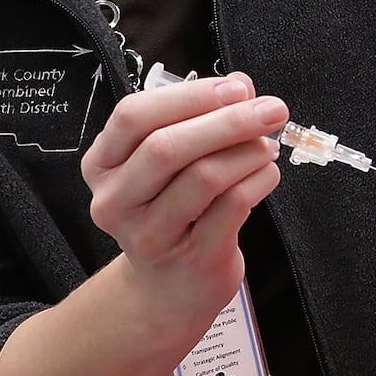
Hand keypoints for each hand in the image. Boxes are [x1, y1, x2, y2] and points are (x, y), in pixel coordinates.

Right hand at [82, 72, 283, 331]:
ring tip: (268, 144)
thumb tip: (241, 86)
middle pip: (166, 147)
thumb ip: (200, 119)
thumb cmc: (174, 210)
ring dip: (247, 152)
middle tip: (272, 108)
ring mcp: (149, 236)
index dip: (189, 96)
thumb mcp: (173, 163)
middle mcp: (116, 201)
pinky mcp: (191, 259)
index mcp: (103, 165)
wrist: (170, 289)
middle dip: (227, 121)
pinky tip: (267, 172)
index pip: (134, 116)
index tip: (237, 87)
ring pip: (203, 177)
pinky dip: (259, 180)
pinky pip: (232, 207)